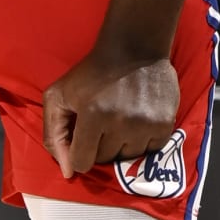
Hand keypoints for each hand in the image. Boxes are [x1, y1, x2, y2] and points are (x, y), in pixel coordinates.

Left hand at [42, 50, 179, 178]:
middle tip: (100, 124)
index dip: (78, 154)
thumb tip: (68, 172)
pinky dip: (141, 142)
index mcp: (92, 116)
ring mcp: (145, 125)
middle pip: (105, 159)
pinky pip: (150, 150)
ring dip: (120, 145)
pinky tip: (136, 122)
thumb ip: (54, 134)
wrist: (134, 47)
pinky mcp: (165, 124)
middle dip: (98, 146)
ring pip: (127, 157)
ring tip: (119, 122)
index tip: (81, 140)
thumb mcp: (58, 95)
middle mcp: (121, 123)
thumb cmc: (91, 72)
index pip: (82, 162)